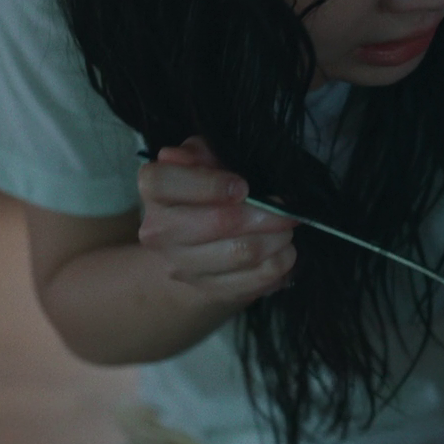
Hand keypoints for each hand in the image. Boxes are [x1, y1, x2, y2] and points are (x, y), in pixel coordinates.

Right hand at [136, 136, 297, 303]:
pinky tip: (285, 252)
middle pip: (218, 222)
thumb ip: (202, 152)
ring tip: (288, 228)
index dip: (209, 184)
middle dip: (263, 214)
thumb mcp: (200, 162)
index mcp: (154, 192)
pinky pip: (254, 280)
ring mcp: (183, 266)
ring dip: (277, 239)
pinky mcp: (208, 291)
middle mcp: (160, 232)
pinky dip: (279, 264)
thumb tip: (198, 155)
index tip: (243, 186)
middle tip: (286, 209)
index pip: (165, 183)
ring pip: (242, 253)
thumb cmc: (201, 194)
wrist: (188, 250)